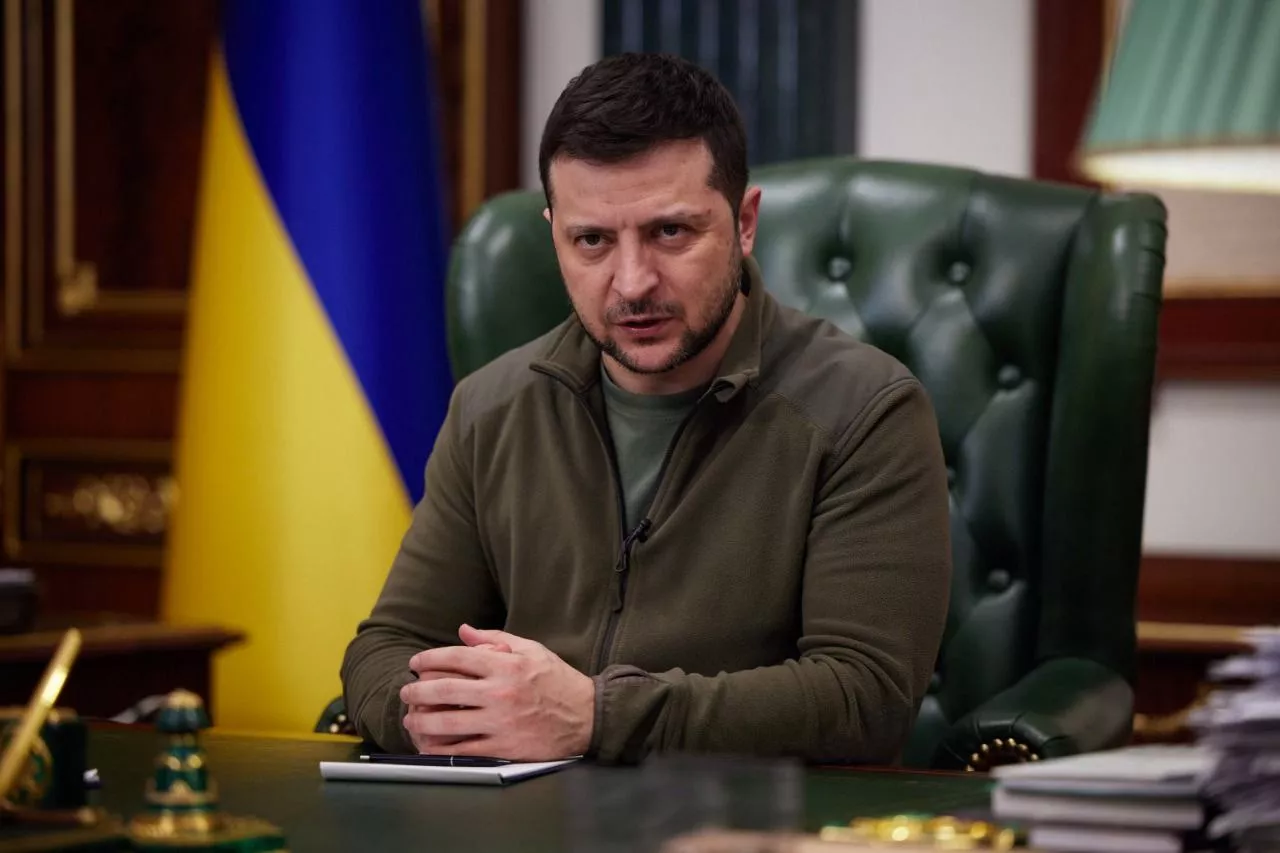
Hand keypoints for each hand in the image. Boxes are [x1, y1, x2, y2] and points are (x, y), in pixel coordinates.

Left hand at [401, 624, 594, 760]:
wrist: (587, 716)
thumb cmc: (558, 681)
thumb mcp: (531, 650)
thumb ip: (495, 638)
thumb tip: (464, 631)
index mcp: (505, 665)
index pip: (456, 658)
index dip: (429, 659)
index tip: (415, 663)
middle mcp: (499, 692)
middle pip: (444, 689)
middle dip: (417, 691)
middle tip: (406, 692)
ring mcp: (500, 722)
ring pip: (448, 722)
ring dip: (422, 721)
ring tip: (411, 719)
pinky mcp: (503, 747)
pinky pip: (464, 749)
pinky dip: (442, 749)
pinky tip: (429, 745)